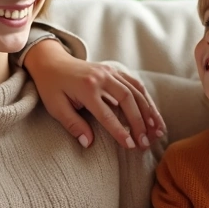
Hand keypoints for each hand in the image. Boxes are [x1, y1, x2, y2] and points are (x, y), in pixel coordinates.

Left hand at [23, 39, 165, 150]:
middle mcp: (101, 77)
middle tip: (146, 142)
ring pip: (136, 91)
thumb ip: (73, 125)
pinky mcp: (114, 70)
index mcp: (86, 88)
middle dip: (139, 123)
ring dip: (148, 111)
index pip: (107, 114)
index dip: (120, 131)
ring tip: (157, 130)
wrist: (51, 61)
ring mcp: (109, 71)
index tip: (130, 146)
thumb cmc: (51, 87)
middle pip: (127, 100)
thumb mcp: (55, 107)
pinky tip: (153, 113)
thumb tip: (88, 143)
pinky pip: (135, 83)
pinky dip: (146, 98)